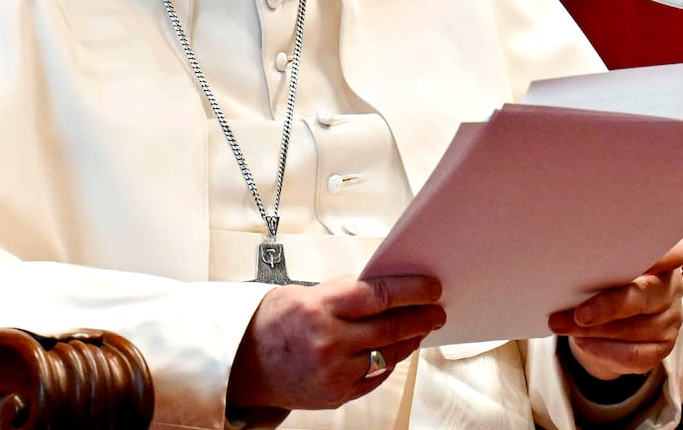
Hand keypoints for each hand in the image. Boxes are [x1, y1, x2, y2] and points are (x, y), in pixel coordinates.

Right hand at [227, 274, 444, 411]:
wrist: (246, 364)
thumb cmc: (272, 324)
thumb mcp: (304, 293)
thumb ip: (345, 292)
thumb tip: (387, 288)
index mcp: (318, 308)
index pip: (378, 295)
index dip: (411, 290)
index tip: (430, 288)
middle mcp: (328, 341)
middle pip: (390, 327)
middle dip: (421, 316)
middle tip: (436, 310)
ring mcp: (333, 371)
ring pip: (389, 353)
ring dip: (410, 339)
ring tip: (421, 327)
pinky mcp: (337, 393)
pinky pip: (377, 376)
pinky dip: (390, 360)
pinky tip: (396, 349)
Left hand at [548, 239, 682, 380]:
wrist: (603, 321)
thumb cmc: (600, 281)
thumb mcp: (600, 266)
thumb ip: (599, 262)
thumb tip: (571, 265)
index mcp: (660, 257)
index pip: (674, 252)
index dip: (665, 254)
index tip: (653, 253)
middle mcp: (671, 288)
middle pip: (643, 296)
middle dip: (607, 306)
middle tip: (578, 314)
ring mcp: (671, 319)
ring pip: (634, 329)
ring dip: (594, 330)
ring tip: (562, 326)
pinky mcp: (662, 347)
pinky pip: (633, 355)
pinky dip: (603, 350)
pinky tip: (582, 343)